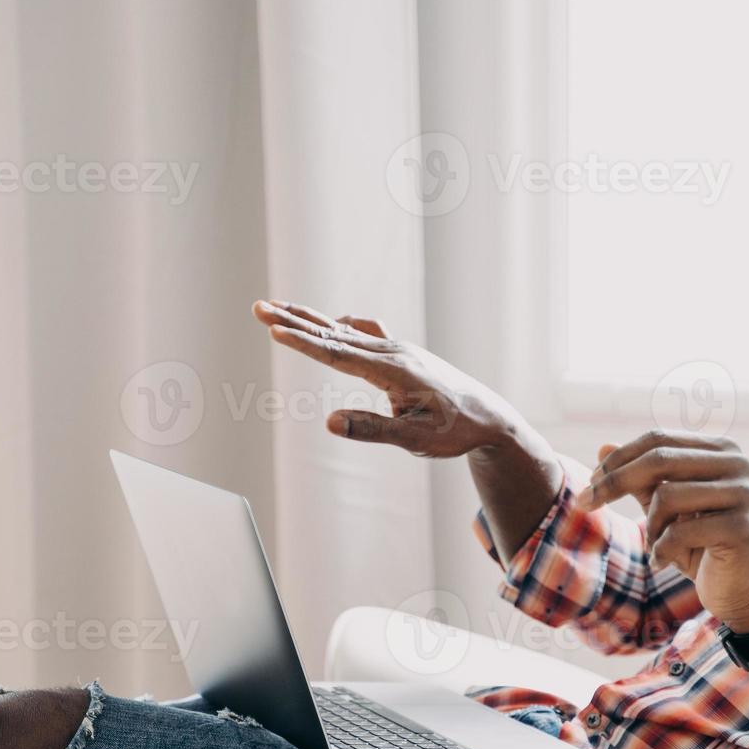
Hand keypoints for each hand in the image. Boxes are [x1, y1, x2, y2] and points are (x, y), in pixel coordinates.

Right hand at [252, 299, 524, 458]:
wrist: (489, 416)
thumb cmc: (455, 431)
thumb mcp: (415, 440)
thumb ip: (372, 430)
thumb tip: (329, 422)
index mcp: (393, 370)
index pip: (338, 355)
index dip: (303, 343)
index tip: (274, 329)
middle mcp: (392, 352)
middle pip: (334, 334)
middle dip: (294, 321)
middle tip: (258, 308)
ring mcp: (397, 349)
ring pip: (345, 331)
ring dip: (310, 320)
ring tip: (279, 308)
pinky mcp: (401, 353)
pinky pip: (364, 333)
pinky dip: (340, 327)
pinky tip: (332, 327)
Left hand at [575, 430, 748, 631]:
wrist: (740, 592)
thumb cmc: (700, 545)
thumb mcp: (665, 509)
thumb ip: (639, 478)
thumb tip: (602, 447)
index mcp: (722, 449)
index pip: (659, 439)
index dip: (619, 459)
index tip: (589, 482)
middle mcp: (739, 463)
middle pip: (659, 459)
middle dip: (615, 482)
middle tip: (585, 503)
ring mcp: (744, 493)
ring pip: (667, 495)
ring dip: (650, 526)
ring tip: (655, 546)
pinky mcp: (742, 528)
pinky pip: (680, 531)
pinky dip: (661, 550)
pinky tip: (662, 563)